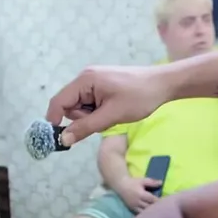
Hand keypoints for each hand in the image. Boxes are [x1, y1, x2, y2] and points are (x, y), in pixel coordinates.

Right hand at [45, 66, 173, 144]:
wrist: (163, 85)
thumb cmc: (139, 97)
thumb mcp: (111, 115)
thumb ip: (85, 127)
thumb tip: (63, 139)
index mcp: (85, 80)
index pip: (58, 102)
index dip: (54, 120)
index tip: (59, 139)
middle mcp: (85, 78)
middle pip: (69, 106)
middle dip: (82, 119)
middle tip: (103, 120)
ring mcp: (93, 82)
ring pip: (81, 107)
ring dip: (92, 117)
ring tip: (112, 114)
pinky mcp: (101, 87)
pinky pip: (91, 104)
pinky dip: (99, 112)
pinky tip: (113, 110)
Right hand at [114, 177, 161, 212]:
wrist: (120, 186)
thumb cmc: (133, 182)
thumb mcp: (142, 180)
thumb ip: (152, 182)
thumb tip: (161, 183)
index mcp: (141, 194)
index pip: (153, 200)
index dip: (160, 202)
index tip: (167, 202)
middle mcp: (138, 202)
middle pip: (150, 207)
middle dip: (157, 208)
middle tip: (164, 209)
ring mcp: (134, 207)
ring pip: (145, 213)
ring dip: (151, 213)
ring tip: (158, 213)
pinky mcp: (132, 210)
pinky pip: (140, 214)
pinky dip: (145, 215)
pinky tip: (150, 215)